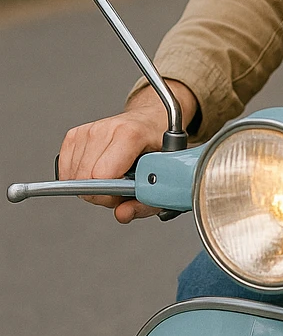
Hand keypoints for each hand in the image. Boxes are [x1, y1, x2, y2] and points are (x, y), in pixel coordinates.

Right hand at [58, 80, 198, 223]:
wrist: (150, 121)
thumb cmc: (157, 148)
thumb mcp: (163, 178)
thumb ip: (146, 202)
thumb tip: (121, 214)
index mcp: (129, 135)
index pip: (100, 176)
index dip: (109, 195)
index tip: (120, 194)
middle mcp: (105, 129)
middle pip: (84, 180)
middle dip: (101, 193)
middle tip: (119, 186)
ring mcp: (87, 131)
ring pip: (73, 177)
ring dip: (90, 185)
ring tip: (111, 176)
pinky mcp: (74, 135)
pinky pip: (66, 170)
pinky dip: (79, 177)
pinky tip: (97, 170)